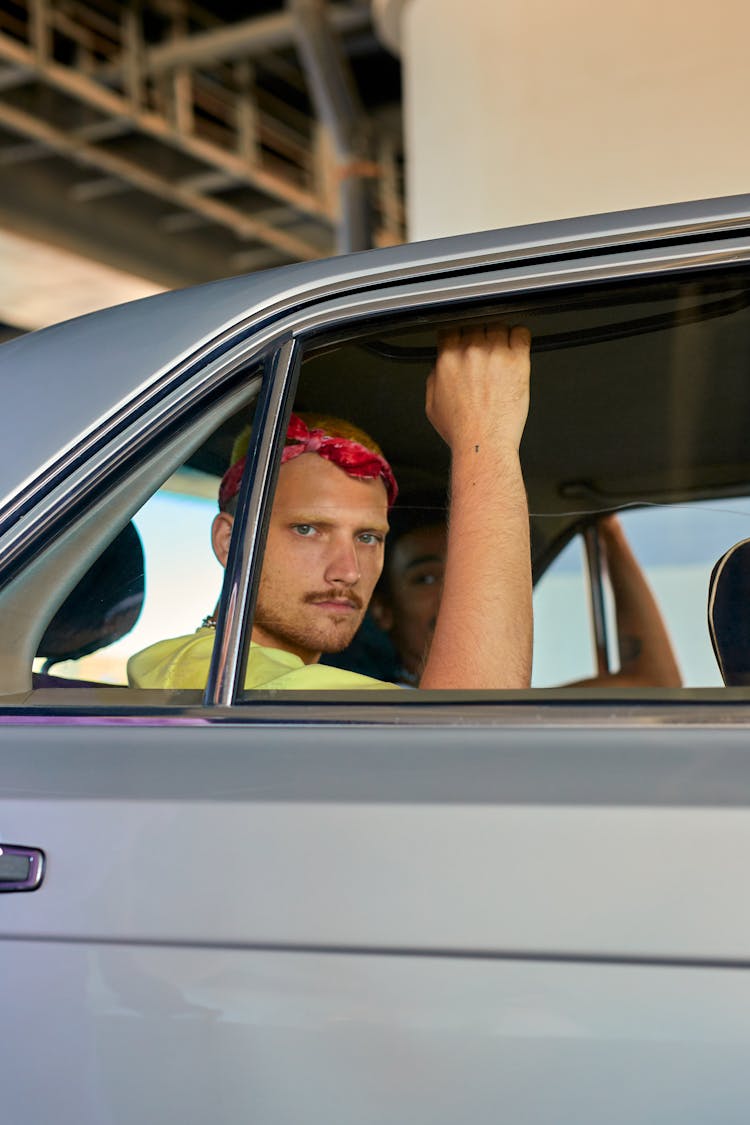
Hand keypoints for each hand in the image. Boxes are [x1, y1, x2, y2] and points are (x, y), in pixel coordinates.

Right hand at [425, 324, 530, 453]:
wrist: (484, 443)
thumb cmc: (461, 430)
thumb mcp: (432, 405)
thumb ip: (434, 377)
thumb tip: (439, 366)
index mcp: (448, 359)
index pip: (451, 330)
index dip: (458, 336)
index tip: (463, 343)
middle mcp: (470, 352)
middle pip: (476, 326)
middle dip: (479, 338)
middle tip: (483, 355)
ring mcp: (495, 354)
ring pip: (498, 326)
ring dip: (499, 337)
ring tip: (501, 354)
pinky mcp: (517, 360)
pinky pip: (521, 333)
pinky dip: (520, 337)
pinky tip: (516, 347)